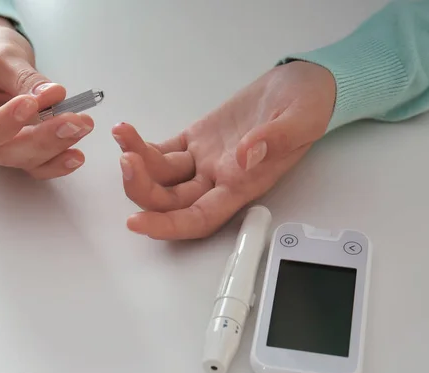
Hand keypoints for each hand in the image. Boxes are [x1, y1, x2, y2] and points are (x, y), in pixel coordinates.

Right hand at [0, 13, 93, 178]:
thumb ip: (24, 79)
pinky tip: (75, 155)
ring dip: (56, 146)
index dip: (1, 127)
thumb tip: (52, 97)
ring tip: (81, 125)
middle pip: (3, 152)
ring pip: (23, 159)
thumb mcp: (0, 56)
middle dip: (41, 138)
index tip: (28, 104)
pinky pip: (36, 165)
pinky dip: (57, 160)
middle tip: (72, 120)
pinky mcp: (15, 152)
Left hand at [112, 61, 335, 239]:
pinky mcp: (197, 139)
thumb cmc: (309, 106)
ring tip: (123, 136)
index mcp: (243, 184)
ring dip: (137, 163)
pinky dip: (142, 145)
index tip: (138, 224)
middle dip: (141, 189)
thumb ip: (274, 140)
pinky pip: (163, 151)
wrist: (301, 85)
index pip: (200, 218)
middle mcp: (219, 178)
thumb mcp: (301, 119)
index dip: (169, 226)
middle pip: (171, 201)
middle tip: (126, 162)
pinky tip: (128, 133)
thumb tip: (244, 156)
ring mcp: (205, 159)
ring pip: (161, 176)